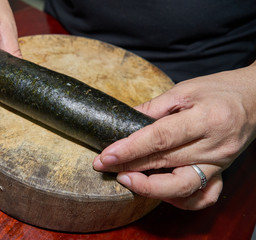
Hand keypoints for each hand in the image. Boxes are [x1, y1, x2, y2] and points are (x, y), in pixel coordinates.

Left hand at [93, 64, 255, 209]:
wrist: (255, 98)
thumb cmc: (220, 89)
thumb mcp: (185, 90)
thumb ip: (155, 107)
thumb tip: (126, 120)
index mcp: (204, 119)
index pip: (159, 138)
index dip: (129, 149)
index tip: (106, 156)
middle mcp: (213, 146)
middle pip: (164, 162)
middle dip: (128, 167)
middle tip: (104, 166)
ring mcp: (219, 163)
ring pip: (182, 187)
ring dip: (150, 188)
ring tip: (127, 179)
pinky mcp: (222, 172)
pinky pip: (203, 197)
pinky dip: (180, 200)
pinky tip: (161, 192)